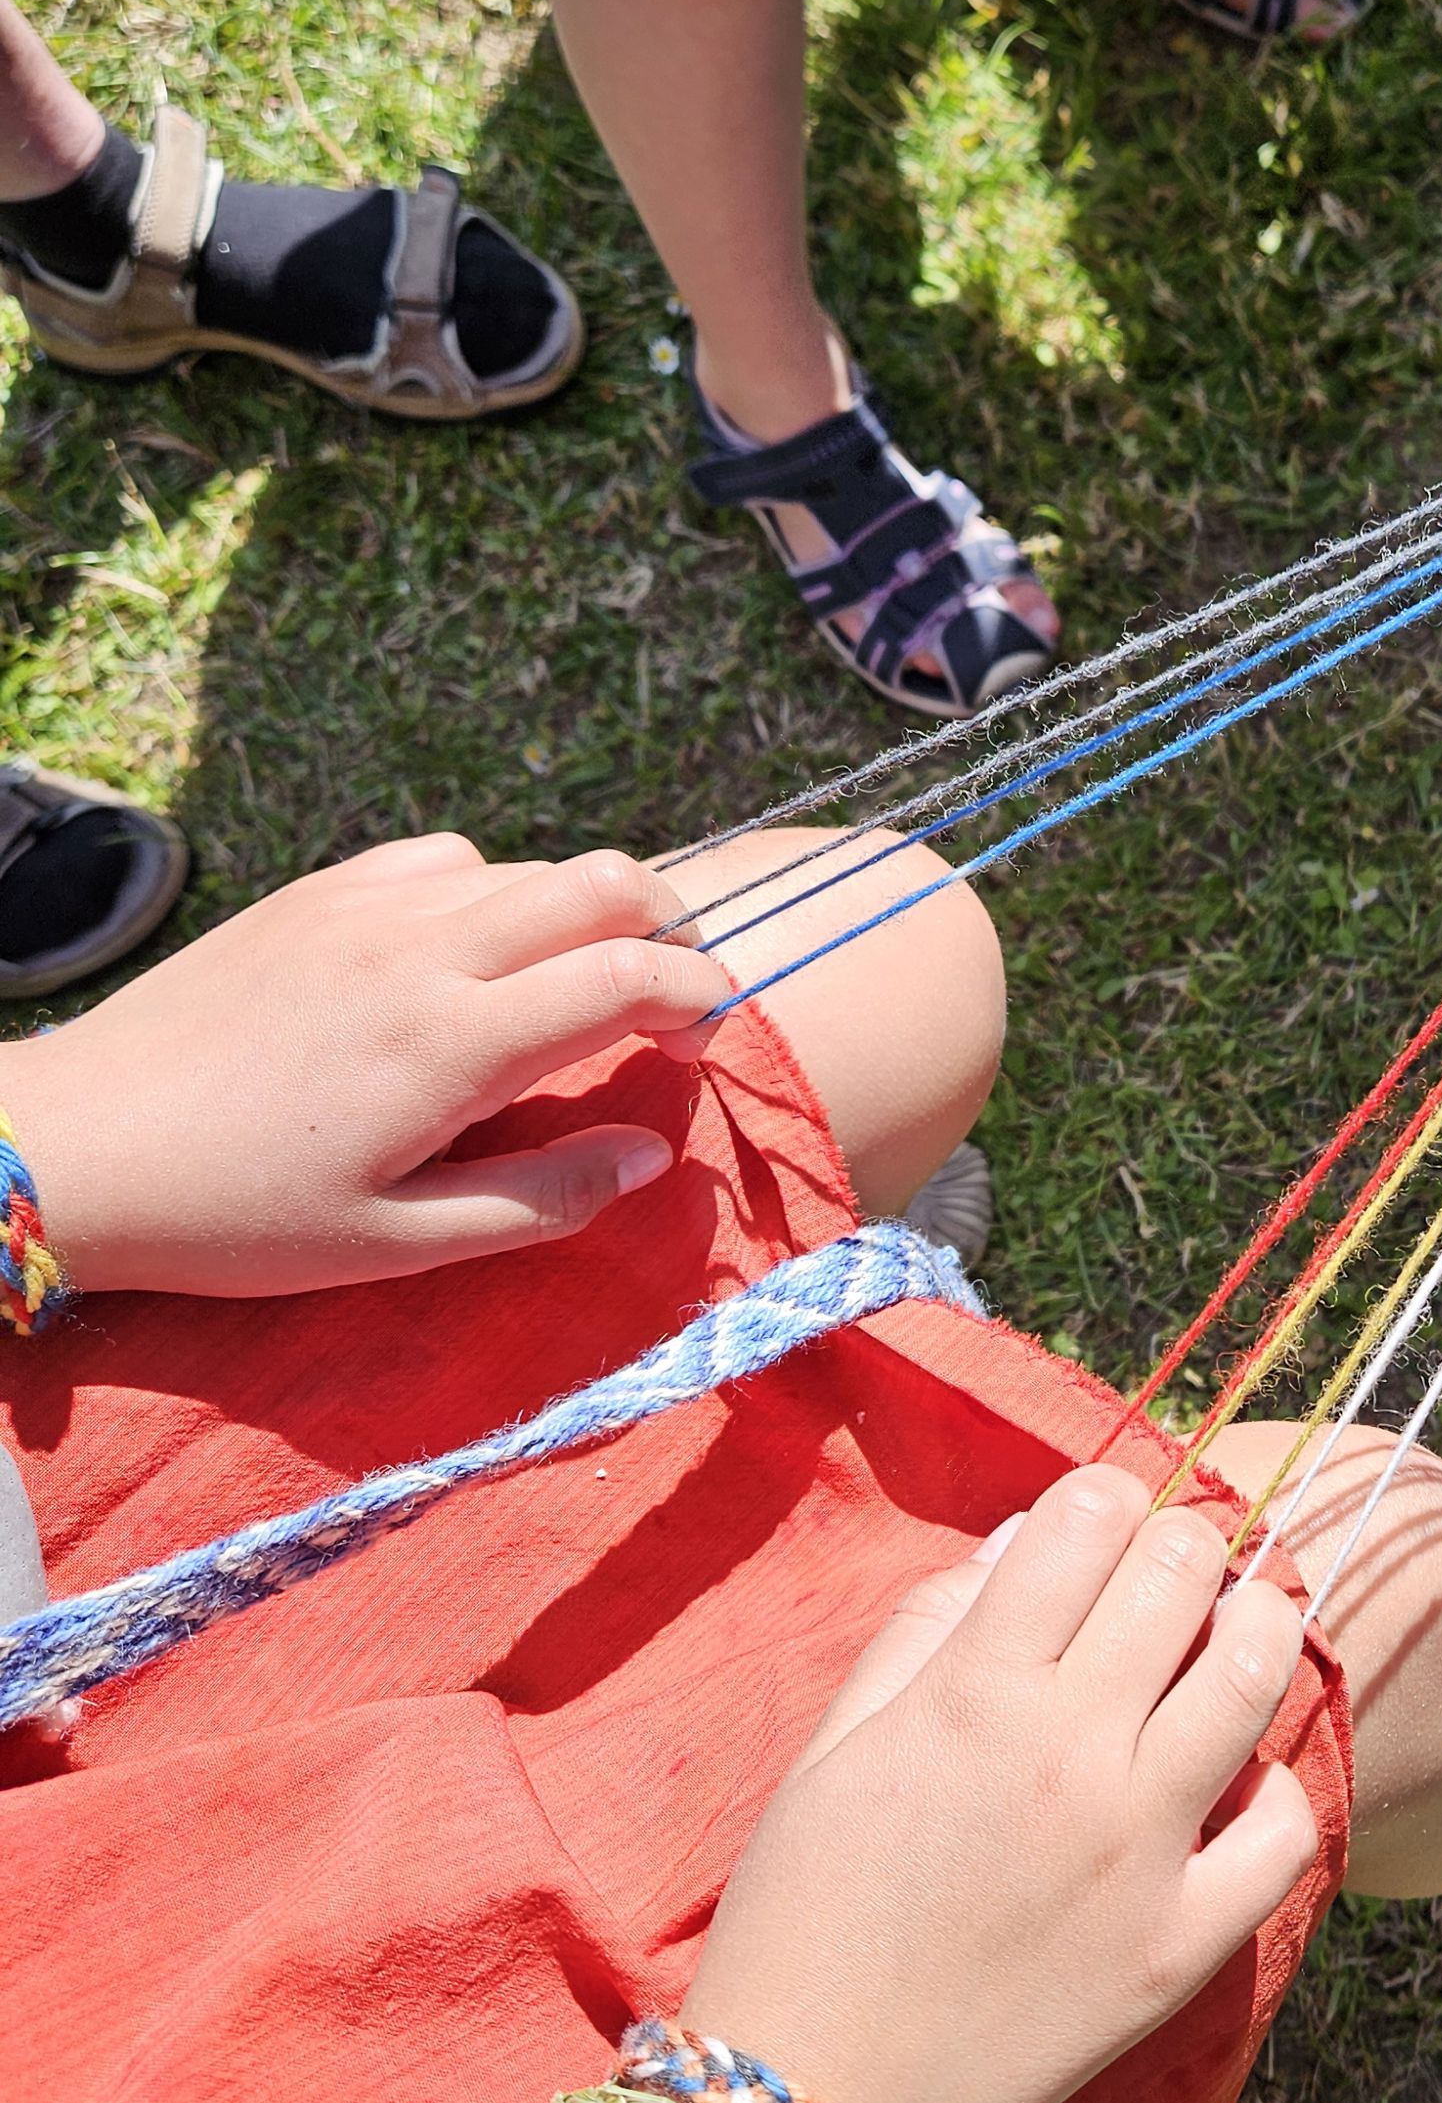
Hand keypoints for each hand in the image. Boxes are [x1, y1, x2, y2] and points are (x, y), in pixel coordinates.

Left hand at [0, 832, 731, 1297]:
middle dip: (672, 927)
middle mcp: (423, 952)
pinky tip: (467, 955)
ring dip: (585, 915)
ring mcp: (366, 908)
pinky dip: (492, 892)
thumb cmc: (237, 1216)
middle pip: (604, 880)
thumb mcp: (396, 1244)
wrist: (73, 1146)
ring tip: (573, 989)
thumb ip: (541, 1200)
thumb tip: (652, 1155)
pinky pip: (444, 858)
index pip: (631, 974)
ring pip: (530, 866)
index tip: (707, 1042)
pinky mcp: (317, 892)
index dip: (703, 996)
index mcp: (453, 1044)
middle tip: (669, 996)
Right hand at [682, 1464, 1318, 2102]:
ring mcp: (1142, 1849)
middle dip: (1179, 1544)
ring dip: (1253, 1625)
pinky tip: (1235, 1782)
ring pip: (1256, 1672)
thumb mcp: (833, 1743)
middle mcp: (1072, 1752)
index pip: (1089, 1517)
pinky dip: (1277, 1790)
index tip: (1096, 1523)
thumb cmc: (804, 1912)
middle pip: (1183, 1571)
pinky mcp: (1182, 1945)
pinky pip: (1285, 1833)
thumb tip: (1026, 1539)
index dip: (1101, 1498)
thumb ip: (928, 1624)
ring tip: (1229, 1632)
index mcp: (975, 1691)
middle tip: (1162, 1571)